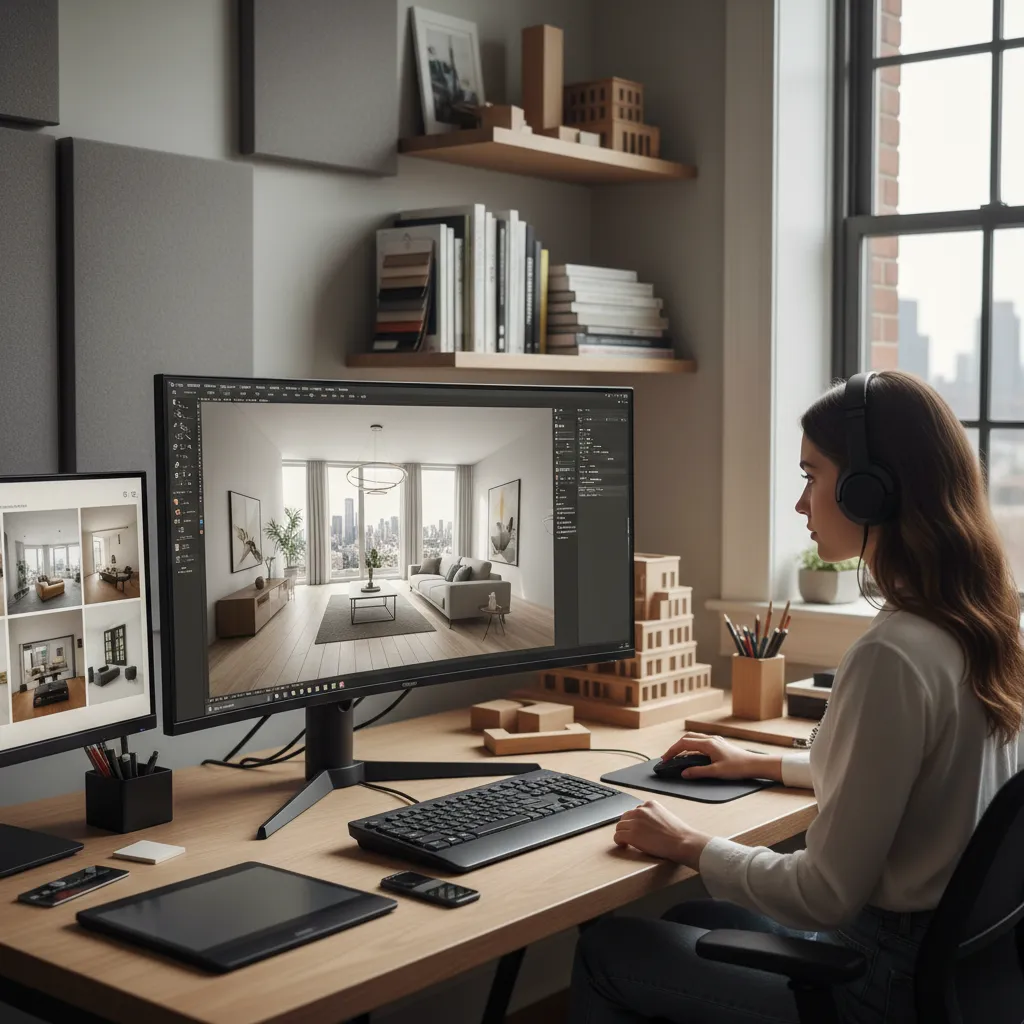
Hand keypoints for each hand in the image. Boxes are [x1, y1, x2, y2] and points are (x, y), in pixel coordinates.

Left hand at [614, 800, 709, 868]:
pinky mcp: (632, 835)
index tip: (637, 828)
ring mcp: (635, 822)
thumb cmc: (678, 833)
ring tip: (628, 842)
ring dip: (623, 834)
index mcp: (650, 804)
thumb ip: (653, 815)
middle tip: (631, 836)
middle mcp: (640, 810)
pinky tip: (624, 845)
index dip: (634, 821)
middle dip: (627, 826)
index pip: (634, 811)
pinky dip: (619, 841)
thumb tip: (645, 823)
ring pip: (619, 826)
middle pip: (625, 817)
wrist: (682, 842)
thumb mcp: (665, 815)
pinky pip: (618, 836)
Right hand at [660, 731, 781, 781]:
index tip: (665, 758)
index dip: (672, 750)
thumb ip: (698, 772)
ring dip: (684, 746)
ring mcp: (716, 741)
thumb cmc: (738, 767)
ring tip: (678, 757)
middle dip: (676, 747)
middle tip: (669, 757)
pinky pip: (702, 743)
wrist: (755, 764)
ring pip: (695, 739)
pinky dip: (693, 748)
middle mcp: (711, 739)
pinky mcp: (720, 745)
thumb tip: (684, 773)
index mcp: (708, 744)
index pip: (684, 743)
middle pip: (687, 738)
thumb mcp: (716, 772)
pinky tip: (693, 756)